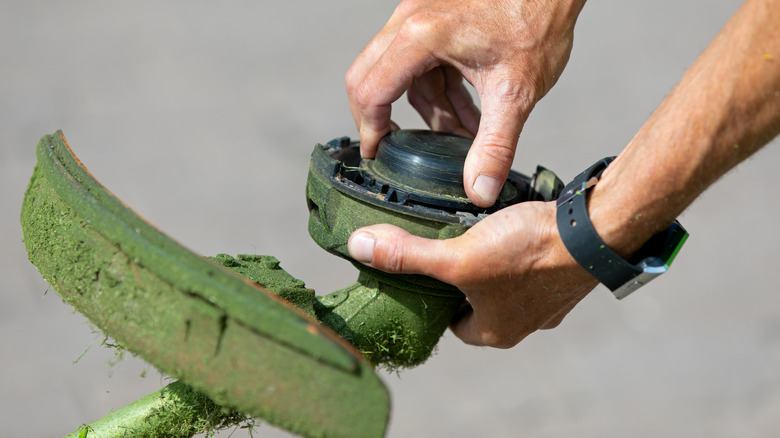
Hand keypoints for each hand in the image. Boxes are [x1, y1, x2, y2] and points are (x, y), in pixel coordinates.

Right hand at [346, 0, 584, 206]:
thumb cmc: (537, 20)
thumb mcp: (515, 93)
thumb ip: (495, 147)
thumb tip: (479, 190)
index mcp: (420, 36)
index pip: (370, 91)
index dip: (369, 129)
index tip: (377, 155)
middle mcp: (410, 20)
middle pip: (370, 77)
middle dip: (384, 118)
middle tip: (397, 148)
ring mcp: (420, 15)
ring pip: (401, 72)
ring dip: (427, 108)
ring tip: (460, 135)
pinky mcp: (436, 17)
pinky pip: (422, 60)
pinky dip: (439, 89)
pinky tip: (468, 112)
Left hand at [347, 201, 597, 346]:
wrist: (598, 232)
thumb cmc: (529, 252)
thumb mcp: (457, 256)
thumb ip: (409, 254)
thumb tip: (360, 248)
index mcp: (496, 331)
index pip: (452, 324)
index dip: (434, 300)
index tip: (425, 274)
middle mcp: (525, 323)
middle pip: (478, 303)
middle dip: (462, 279)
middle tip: (447, 247)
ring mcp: (549, 300)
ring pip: (506, 284)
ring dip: (490, 262)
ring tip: (476, 232)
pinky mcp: (565, 275)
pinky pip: (532, 266)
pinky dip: (519, 250)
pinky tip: (512, 226)